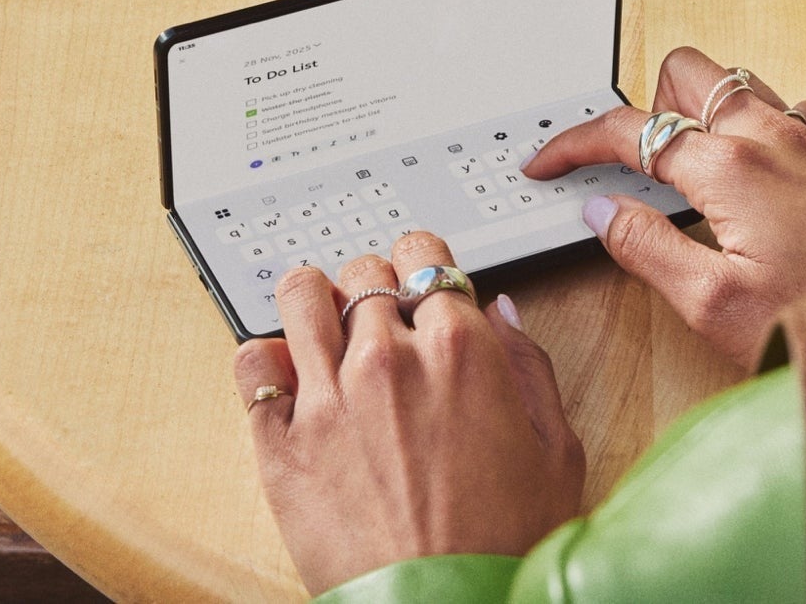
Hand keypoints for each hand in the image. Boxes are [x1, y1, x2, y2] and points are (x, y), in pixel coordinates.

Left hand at [235, 232, 584, 595]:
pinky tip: (286, 375)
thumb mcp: (555, 450)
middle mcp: (389, 359)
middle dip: (377, 287)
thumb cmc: (506, 547)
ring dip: (315, 299)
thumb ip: (527, 364)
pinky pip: (250, 362)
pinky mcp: (280, 445)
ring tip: (323, 323)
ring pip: (300, 295)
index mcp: (461, 350)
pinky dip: (264, 357)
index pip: (426, 258)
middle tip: (381, 318)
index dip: (425, 266)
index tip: (422, 282)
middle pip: (365, 272)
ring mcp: (327, 399)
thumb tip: (499, 312)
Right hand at [524, 47, 805, 362]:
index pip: (629, 130)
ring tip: (675, 166)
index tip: (548, 164)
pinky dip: (748, 127)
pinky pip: (779, 111)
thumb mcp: (714, 303)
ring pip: (733, 85)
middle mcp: (770, 134)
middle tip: (620, 160)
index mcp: (730, 166)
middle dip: (642, 104)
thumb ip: (646, 248)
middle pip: (685, 73)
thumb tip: (599, 211)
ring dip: (695, 110)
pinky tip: (746, 175)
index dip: (575, 144)